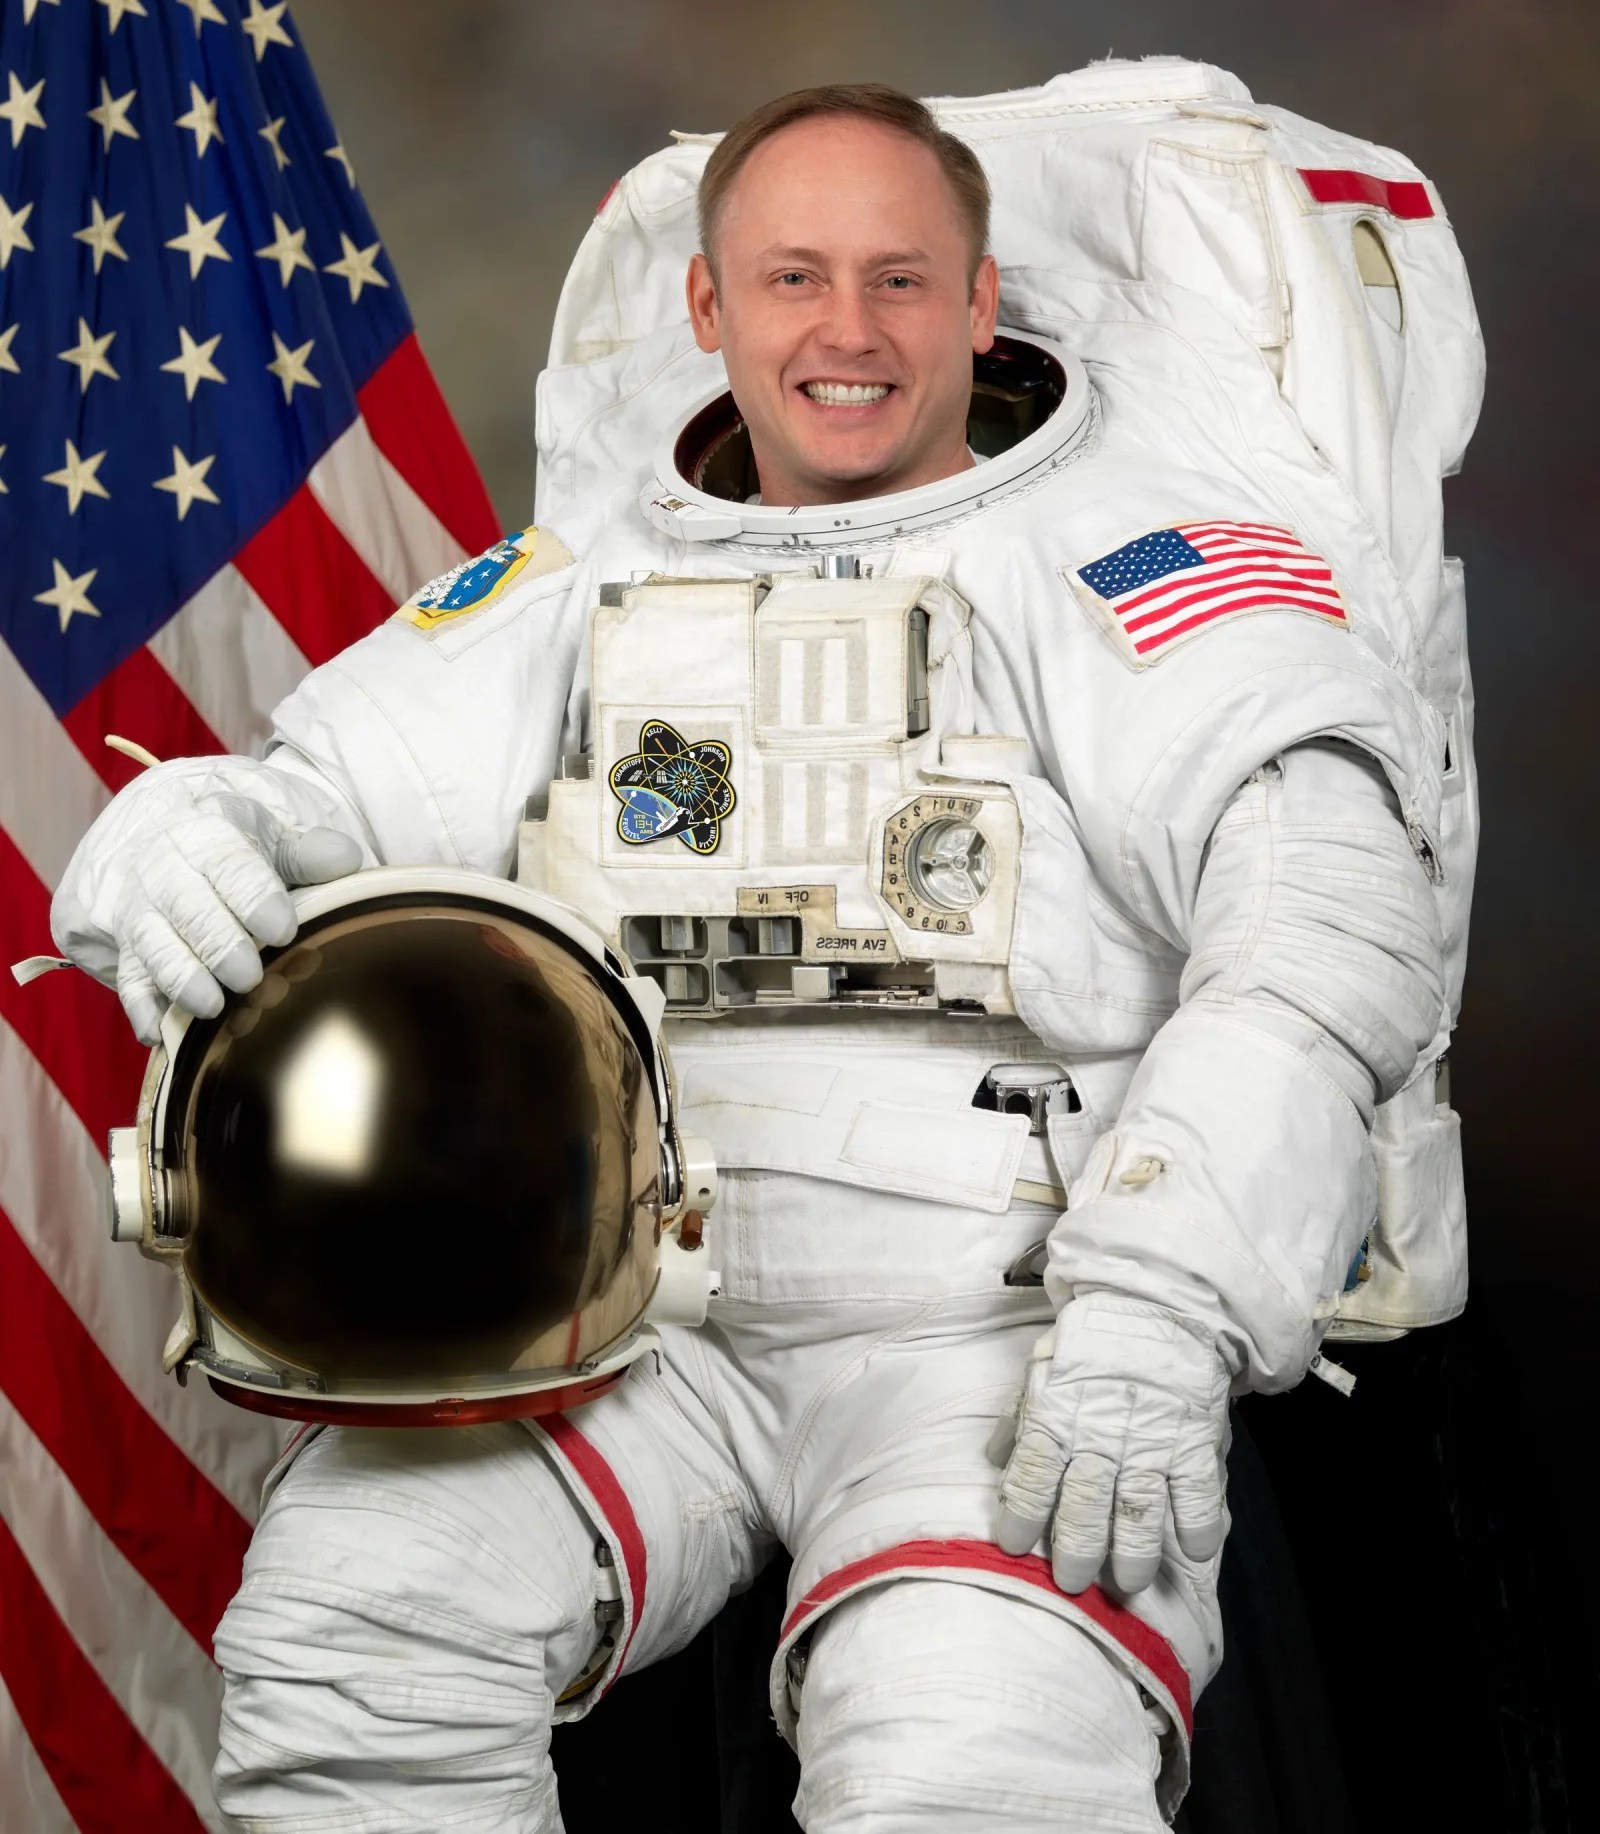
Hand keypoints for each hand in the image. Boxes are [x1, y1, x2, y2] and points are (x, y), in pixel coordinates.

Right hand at [111, 791, 359, 1042]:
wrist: (161, 843)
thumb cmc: (233, 848)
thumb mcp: (270, 837)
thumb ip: (306, 852)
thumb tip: (346, 859)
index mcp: (204, 833)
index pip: (226, 862)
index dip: (253, 896)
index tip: (283, 930)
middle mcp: (161, 868)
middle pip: (183, 904)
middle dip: (216, 943)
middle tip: (248, 977)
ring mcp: (137, 909)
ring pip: (150, 942)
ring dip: (179, 977)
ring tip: (211, 1006)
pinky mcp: (124, 948)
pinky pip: (127, 977)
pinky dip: (141, 1006)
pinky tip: (160, 1032)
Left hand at [989, 1292, 1228, 1595]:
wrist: (1157, 1303)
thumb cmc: (1092, 1340)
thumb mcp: (1041, 1367)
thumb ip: (1020, 1415)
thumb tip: (994, 1460)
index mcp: (1057, 1415)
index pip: (1032, 1476)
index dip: (1021, 1517)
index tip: (1015, 1548)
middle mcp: (1101, 1434)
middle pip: (1083, 1504)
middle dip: (1075, 1550)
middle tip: (1072, 1582)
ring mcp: (1150, 1439)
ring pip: (1138, 1508)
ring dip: (1132, 1551)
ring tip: (1127, 1582)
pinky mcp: (1193, 1438)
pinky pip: (1196, 1492)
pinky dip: (1196, 1525)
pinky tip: (1192, 1550)